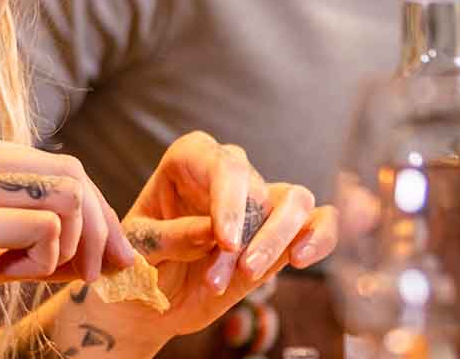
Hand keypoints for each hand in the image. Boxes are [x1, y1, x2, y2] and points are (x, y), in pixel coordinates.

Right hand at [0, 129, 134, 354]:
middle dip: (100, 229)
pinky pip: (41, 228)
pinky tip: (6, 276)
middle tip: (95, 274)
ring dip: (68, 247)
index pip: (61, 164)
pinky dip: (43, 261)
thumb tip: (100, 252)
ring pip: (65, 198)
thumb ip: (33, 242)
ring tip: (29, 274)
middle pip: (72, 174)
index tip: (114, 256)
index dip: (98, 212)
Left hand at [111, 132, 336, 340]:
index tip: (224, 240)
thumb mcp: (138, 249)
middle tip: (223, 276)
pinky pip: (319, 221)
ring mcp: (258, 202)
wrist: (153, 298)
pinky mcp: (283, 234)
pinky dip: (321, 236)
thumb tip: (213, 233)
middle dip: (246, 234)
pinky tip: (302, 258)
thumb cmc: (139, 262)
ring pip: (294, 200)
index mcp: (189, 159)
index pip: (221, 164)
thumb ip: (171, 237)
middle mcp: (228, 173)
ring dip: (277, 240)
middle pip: (256, 186)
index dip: (229, 200)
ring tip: (249, 274)